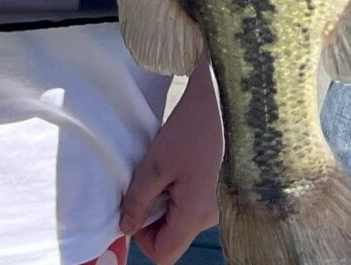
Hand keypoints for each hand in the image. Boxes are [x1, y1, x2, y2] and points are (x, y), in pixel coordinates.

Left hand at [118, 64, 221, 263]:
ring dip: (165, 201)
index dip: (143, 237)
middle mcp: (211, 216)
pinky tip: (177, 165)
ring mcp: (218, 204)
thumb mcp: (155, 164)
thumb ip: (138, 200)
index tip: (136, 206)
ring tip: (163, 169)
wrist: (223, 100)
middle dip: (153, 215)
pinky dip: (178, 192)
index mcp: (196, 215)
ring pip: (181, 220)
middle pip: (172, 237)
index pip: (164, 253)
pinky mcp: (219, 191)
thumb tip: (126, 227)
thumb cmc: (191, 129)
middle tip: (147, 182)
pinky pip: (192, 206)